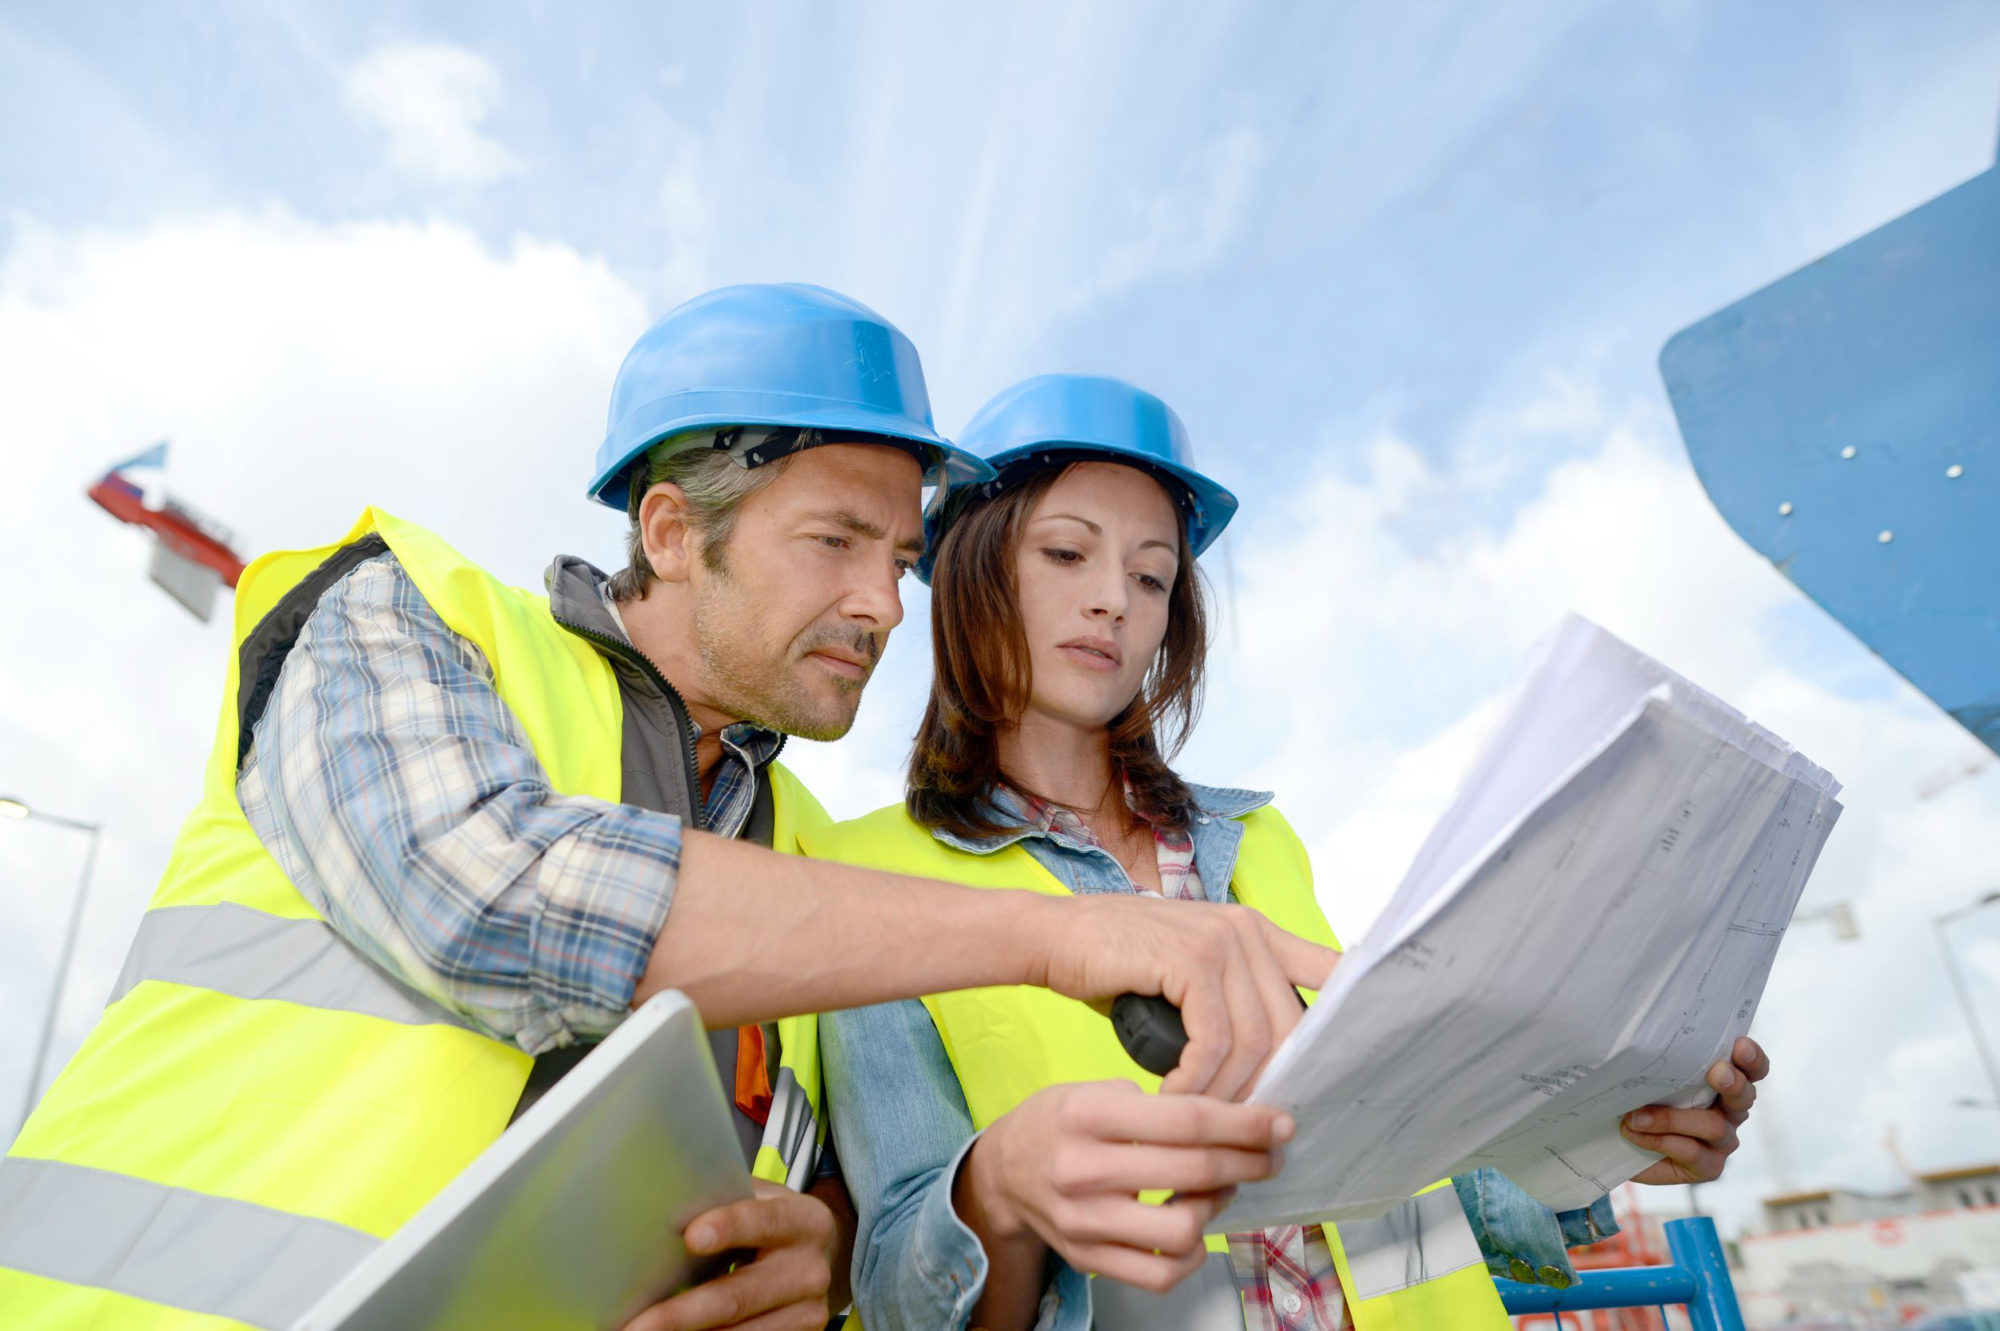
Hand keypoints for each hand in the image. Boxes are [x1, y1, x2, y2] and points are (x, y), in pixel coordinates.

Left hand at [623, 1180, 833, 1330]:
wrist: (822, 1260)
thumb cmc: (774, 1226)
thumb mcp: (763, 1201)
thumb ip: (725, 1200)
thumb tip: (659, 1201)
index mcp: (803, 1221)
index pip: (763, 1222)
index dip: (729, 1227)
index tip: (691, 1237)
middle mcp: (809, 1270)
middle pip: (739, 1296)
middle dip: (682, 1313)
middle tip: (637, 1325)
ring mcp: (808, 1311)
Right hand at [961, 1080, 1293, 1295]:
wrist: (1003, 1174)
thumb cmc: (1058, 1123)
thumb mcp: (1090, 1088)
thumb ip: (1151, 1102)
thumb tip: (1226, 1118)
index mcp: (1087, 1116)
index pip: (1186, 1120)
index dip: (1244, 1123)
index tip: (1280, 1124)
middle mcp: (1083, 1170)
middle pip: (1194, 1171)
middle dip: (1249, 1161)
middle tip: (1271, 1154)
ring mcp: (1085, 1222)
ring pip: (1183, 1230)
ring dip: (1218, 1207)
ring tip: (1223, 1187)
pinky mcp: (1089, 1258)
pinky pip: (1161, 1272)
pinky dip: (1192, 1254)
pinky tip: (1196, 1226)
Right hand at [1039, 895, 1337, 1098]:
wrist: (1054, 937)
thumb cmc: (1116, 966)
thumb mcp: (1187, 979)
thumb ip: (1230, 1002)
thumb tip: (1271, 1069)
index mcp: (1256, 932)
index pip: (1330, 970)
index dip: (1348, 1020)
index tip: (1337, 1075)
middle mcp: (1247, 931)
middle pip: (1291, 1029)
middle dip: (1268, 1087)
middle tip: (1240, 1131)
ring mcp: (1221, 940)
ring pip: (1255, 1042)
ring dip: (1228, 1094)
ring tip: (1197, 1122)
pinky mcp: (1189, 959)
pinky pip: (1214, 1041)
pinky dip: (1197, 1083)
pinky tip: (1172, 1100)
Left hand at [1623, 1037, 1769, 1185]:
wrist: (1619, 1145)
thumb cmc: (1638, 1099)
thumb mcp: (1647, 1075)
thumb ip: (1658, 1060)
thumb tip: (1642, 1037)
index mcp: (1724, 1081)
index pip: (1750, 1068)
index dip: (1751, 1057)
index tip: (1740, 1045)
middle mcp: (1730, 1111)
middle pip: (1745, 1096)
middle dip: (1733, 1082)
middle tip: (1717, 1072)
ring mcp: (1723, 1141)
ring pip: (1714, 1126)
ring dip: (1672, 1118)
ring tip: (1636, 1116)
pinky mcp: (1709, 1166)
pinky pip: (1692, 1151)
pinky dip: (1659, 1140)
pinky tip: (1633, 1132)